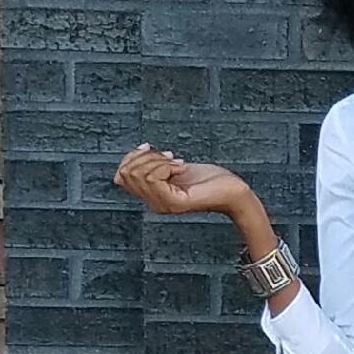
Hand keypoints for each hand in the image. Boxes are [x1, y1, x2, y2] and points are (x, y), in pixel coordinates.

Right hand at [112, 144, 252, 217]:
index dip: (131, 156)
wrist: (232, 190)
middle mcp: (154, 204)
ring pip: (140, 174)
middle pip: (127, 172)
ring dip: (158, 160)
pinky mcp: (175, 203)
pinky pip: (153, 178)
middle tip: (171, 157)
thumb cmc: (208, 179)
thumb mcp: (174, 168)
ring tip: (178, 163)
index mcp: (152, 196)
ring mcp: (164, 205)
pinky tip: (181, 167)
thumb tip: (130, 160)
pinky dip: (166, 166)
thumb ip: (152, 166)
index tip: (151, 148)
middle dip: (146, 156)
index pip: (121, 175)